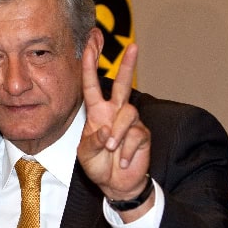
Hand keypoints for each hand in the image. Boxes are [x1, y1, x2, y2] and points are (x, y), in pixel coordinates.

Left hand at [77, 42, 150, 219]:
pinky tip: (121, 160)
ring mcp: (130, 123)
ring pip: (128, 114)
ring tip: (111, 149)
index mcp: (97, 112)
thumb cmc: (98, 165)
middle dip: (127, 64)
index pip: (91, 84)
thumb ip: (92, 141)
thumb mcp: (85, 155)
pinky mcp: (142, 135)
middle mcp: (114, 112)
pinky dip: (125, 150)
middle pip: (123, 83)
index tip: (90, 42)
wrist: (116, 184)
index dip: (90, 63)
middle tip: (133, 46)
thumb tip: (106, 130)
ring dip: (117, 133)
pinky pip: (135, 135)